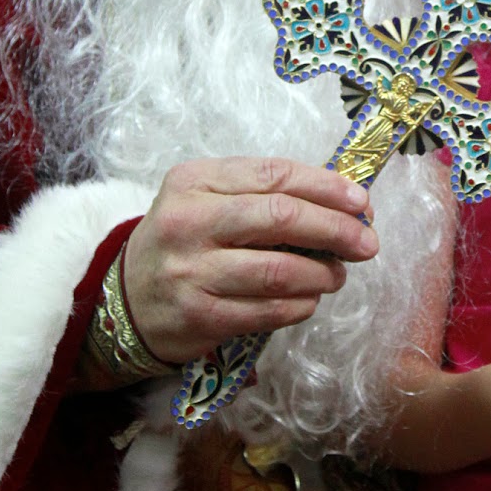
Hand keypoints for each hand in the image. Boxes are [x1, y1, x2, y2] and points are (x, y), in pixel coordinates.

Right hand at [123, 157, 375, 364]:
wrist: (124, 300)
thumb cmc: (187, 241)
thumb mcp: (209, 199)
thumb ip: (265, 194)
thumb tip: (345, 204)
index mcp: (195, 180)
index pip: (274, 175)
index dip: (326, 187)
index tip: (361, 201)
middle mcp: (189, 221)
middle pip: (281, 217)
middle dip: (336, 229)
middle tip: (366, 242)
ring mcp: (191, 271)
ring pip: (279, 270)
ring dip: (322, 274)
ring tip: (336, 275)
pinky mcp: (199, 316)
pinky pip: (268, 310)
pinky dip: (300, 305)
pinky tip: (309, 300)